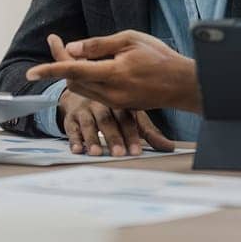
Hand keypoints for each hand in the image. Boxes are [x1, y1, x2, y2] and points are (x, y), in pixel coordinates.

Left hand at [27, 31, 202, 113]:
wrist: (183, 84)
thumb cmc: (158, 57)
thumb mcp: (129, 40)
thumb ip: (98, 45)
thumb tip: (71, 49)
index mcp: (113, 74)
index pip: (73, 71)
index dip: (50, 70)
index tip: (31, 73)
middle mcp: (111, 94)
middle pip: (73, 81)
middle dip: (62, 65)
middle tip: (58, 43)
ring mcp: (115, 103)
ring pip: (82, 89)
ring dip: (74, 73)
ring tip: (77, 53)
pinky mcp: (120, 106)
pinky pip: (95, 94)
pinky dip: (88, 80)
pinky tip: (94, 67)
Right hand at [57, 87, 173, 154]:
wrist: (84, 87)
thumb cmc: (113, 107)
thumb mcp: (132, 115)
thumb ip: (148, 132)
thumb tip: (169, 148)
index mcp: (119, 102)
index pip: (126, 118)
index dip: (131, 135)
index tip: (136, 152)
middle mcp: (101, 103)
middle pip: (107, 120)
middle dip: (113, 137)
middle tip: (118, 153)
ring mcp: (85, 109)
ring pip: (89, 123)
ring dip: (92, 139)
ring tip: (96, 153)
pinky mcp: (70, 116)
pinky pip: (71, 127)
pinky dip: (74, 139)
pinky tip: (77, 150)